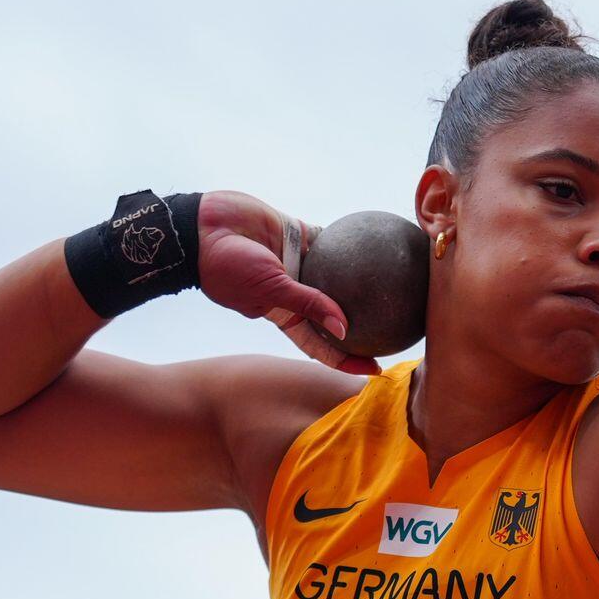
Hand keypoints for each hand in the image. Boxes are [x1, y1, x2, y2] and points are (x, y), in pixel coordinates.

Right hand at [196, 191, 380, 374]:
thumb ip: (308, 305)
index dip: (346, 360)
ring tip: (395, 281)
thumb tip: (345, 328)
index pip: (321, 346)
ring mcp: (295, 264)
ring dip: (360, 278)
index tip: (375, 370)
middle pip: (334, 312)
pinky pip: (328, 239)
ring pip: (335, 275)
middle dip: (363, 321)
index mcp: (284, 315)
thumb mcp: (270, 291)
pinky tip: (374, 239)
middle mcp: (293, 293)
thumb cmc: (228, 266)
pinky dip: (346, 239)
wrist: (202, 227)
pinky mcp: (296, 234)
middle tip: (397, 326)